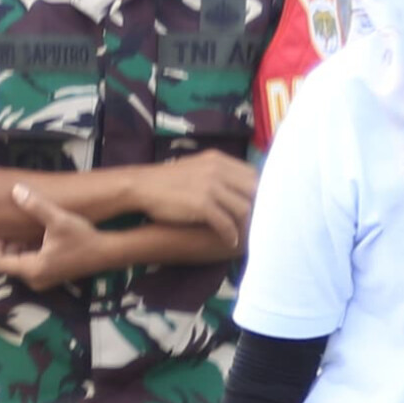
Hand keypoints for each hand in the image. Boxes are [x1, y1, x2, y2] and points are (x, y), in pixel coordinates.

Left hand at [0, 184, 121, 288]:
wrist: (107, 252)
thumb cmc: (82, 237)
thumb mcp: (58, 219)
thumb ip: (35, 205)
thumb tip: (16, 190)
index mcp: (32, 268)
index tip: (0, 231)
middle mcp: (35, 279)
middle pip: (8, 264)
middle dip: (8, 245)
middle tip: (13, 227)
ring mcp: (43, 280)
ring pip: (19, 265)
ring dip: (19, 248)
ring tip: (26, 229)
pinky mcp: (51, 277)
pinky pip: (31, 266)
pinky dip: (29, 252)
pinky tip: (39, 236)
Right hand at [140, 149, 256, 239]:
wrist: (142, 186)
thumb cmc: (167, 181)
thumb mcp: (196, 168)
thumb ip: (216, 173)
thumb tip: (234, 184)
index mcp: (218, 160)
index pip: (253, 174)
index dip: (261, 191)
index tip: (262, 206)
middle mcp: (218, 170)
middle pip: (253, 190)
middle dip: (260, 209)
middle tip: (261, 224)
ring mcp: (211, 187)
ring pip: (243, 208)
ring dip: (248, 224)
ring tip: (248, 236)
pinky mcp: (202, 204)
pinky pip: (226, 223)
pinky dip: (231, 235)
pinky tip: (230, 242)